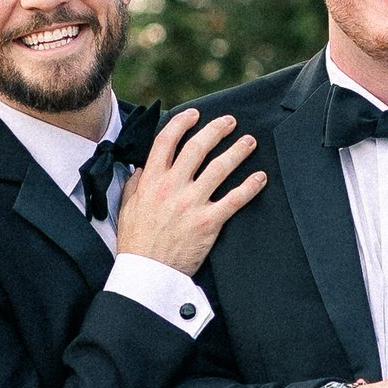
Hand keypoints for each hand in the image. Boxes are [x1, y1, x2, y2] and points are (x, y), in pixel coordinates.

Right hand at [115, 110, 265, 271]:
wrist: (147, 273)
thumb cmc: (137, 242)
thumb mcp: (126, 208)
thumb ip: (135, 185)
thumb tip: (141, 168)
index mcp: (151, 181)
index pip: (166, 141)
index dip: (182, 123)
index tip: (194, 115)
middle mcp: (172, 187)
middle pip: (198, 147)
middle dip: (217, 130)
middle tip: (230, 122)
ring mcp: (192, 203)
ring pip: (220, 167)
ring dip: (238, 151)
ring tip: (249, 141)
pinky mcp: (209, 222)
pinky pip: (235, 199)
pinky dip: (250, 186)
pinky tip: (260, 177)